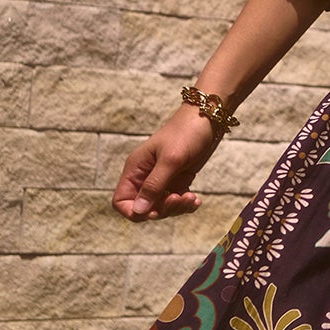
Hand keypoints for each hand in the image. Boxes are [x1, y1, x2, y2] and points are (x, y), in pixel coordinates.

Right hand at [112, 104, 219, 220]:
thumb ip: (154, 186)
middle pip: (144, 208)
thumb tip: (139, 211)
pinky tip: (196, 200)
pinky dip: (185, 204)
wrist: (208, 118)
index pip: (121, 201)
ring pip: (161, 207)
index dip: (134, 211)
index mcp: (135, 169)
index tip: (155, 211)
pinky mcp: (177, 180)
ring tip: (192, 198)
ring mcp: (161, 179)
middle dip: (162, 210)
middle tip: (180, 198)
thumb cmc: (187, 133)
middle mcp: (144, 176)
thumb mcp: (170, 160)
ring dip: (176, 208)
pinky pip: (176, 202)